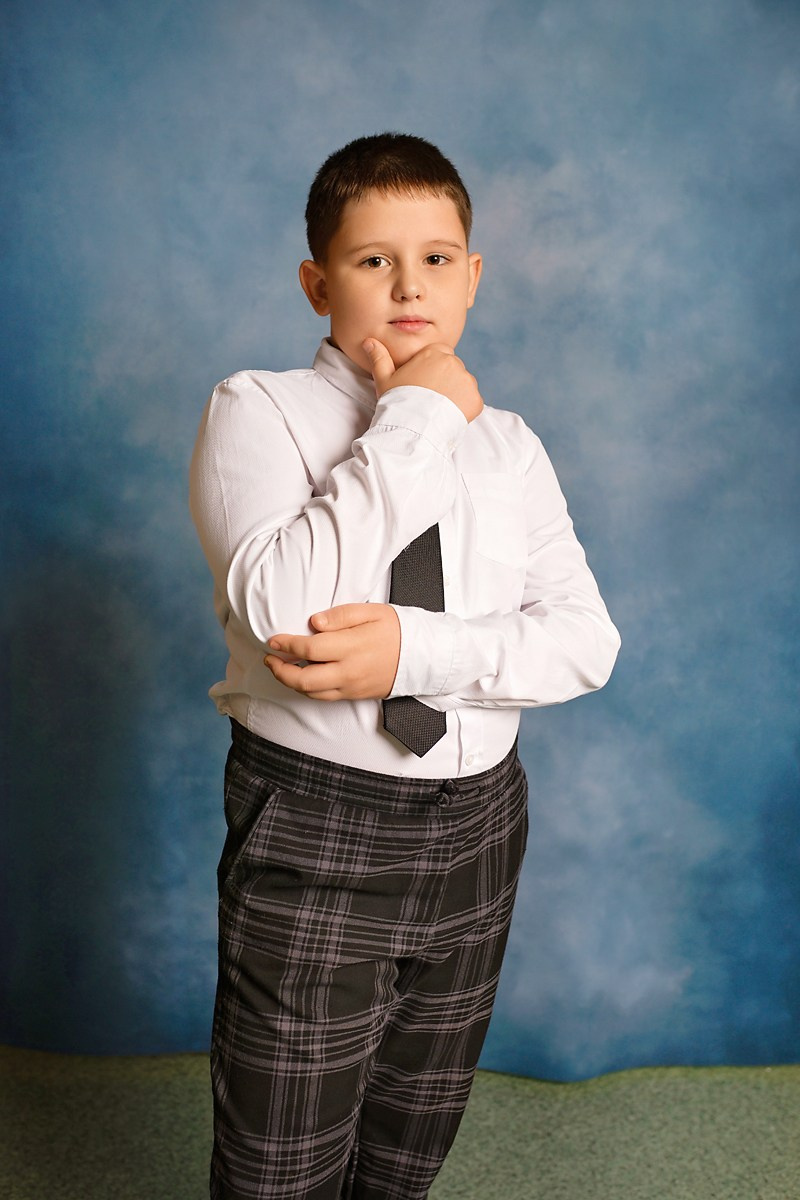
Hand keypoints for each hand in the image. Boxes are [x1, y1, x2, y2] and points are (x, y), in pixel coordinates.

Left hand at [264, 603, 400, 700]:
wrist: (422, 657)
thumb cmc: (397, 630)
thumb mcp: (372, 612)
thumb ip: (341, 616)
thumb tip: (314, 622)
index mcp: (351, 647)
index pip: (309, 650)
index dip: (286, 645)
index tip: (274, 640)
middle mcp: (349, 671)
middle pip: (304, 679)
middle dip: (280, 670)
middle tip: (270, 658)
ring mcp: (351, 686)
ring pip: (311, 692)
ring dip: (290, 682)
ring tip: (281, 668)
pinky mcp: (354, 695)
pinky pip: (324, 697)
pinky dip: (307, 689)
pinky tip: (301, 677)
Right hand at [363, 338, 483, 422]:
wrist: (413, 427)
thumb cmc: (397, 402)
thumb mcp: (384, 378)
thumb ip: (379, 358)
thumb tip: (368, 341)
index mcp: (434, 352)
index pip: (440, 353)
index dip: (432, 369)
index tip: (424, 383)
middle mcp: (454, 362)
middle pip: (453, 368)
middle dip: (445, 381)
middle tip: (430, 399)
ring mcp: (467, 381)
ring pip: (464, 384)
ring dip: (456, 394)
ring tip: (438, 409)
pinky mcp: (476, 400)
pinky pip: (473, 402)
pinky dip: (465, 408)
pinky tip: (448, 416)